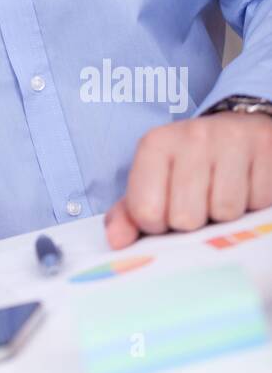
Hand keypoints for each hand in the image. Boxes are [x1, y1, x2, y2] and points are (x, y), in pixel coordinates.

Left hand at [105, 112, 271, 247]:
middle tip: (197, 204)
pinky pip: (257, 202)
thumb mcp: (153, 181)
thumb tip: (116, 241)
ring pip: (225, 212)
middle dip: (192, 222)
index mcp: (155, 144)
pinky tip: (243, 186)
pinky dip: (251, 204)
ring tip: (220, 193)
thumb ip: (130, 213)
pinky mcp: (265, 148)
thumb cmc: (187, 164)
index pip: (146, 211)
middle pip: (186, 217)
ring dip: (224, 215)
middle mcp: (192, 136)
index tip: (165, 213)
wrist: (235, 131)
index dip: (156, 225)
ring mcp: (231, 140)